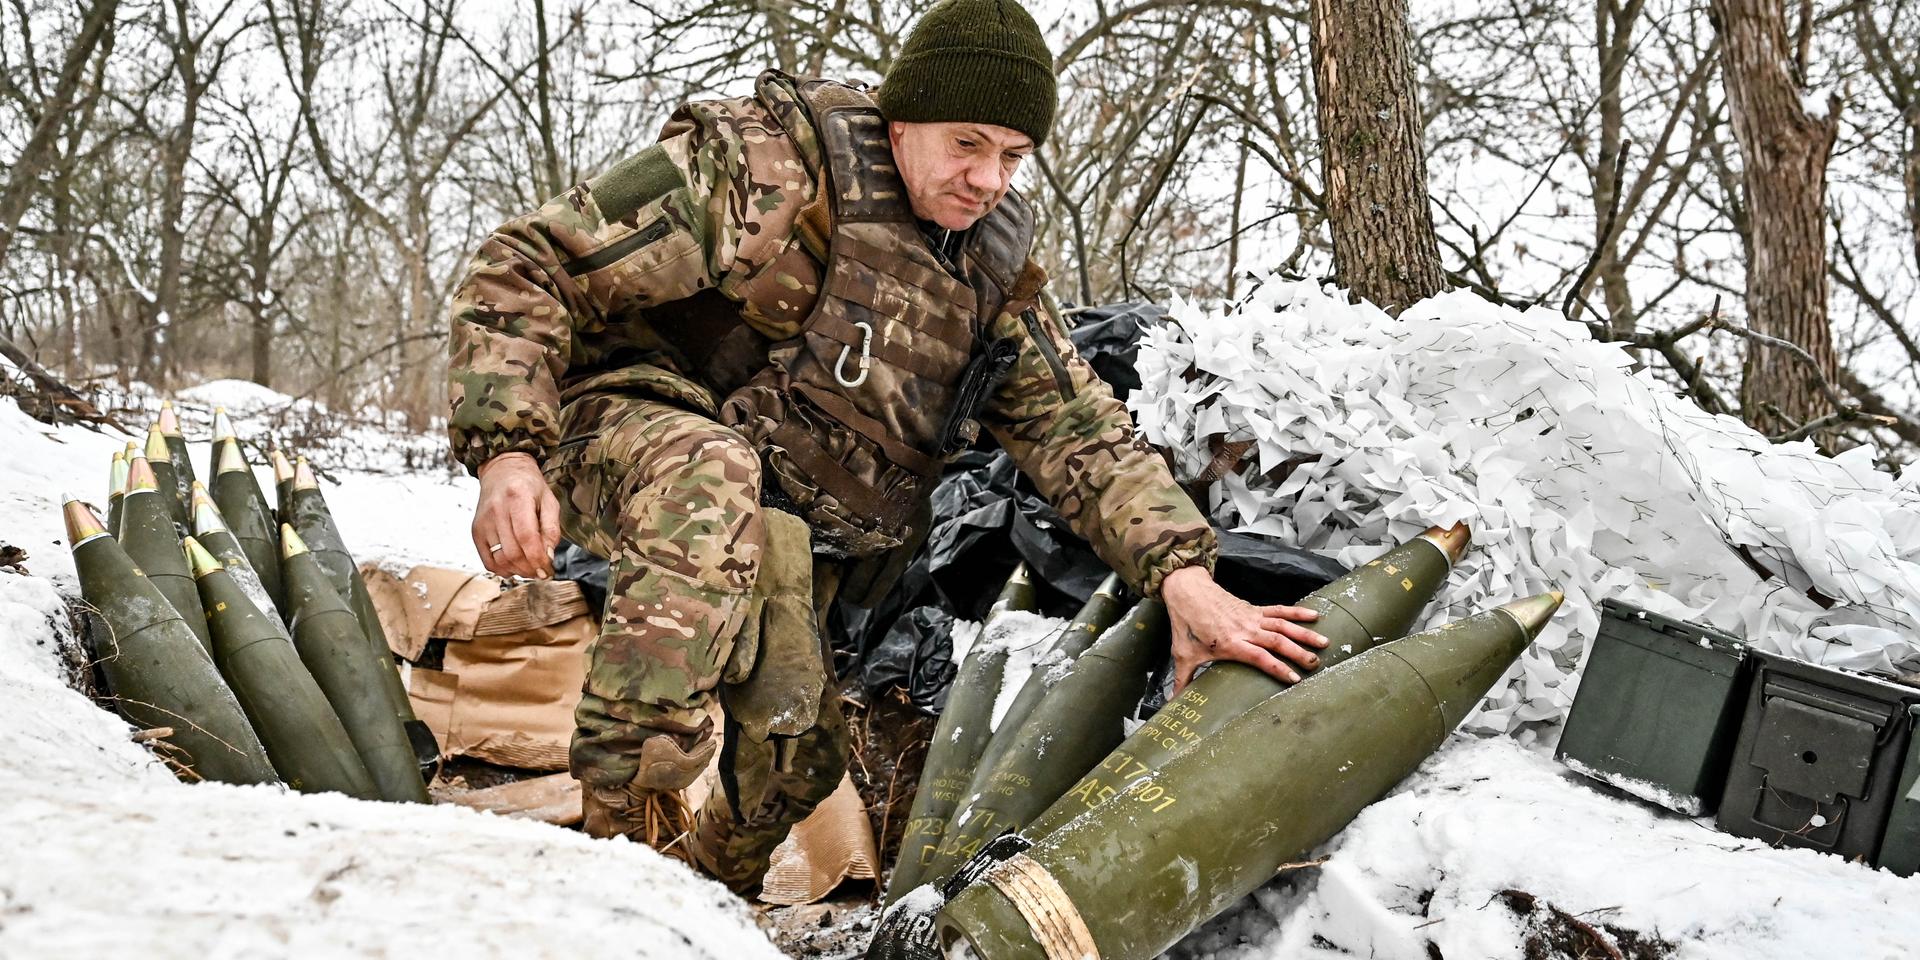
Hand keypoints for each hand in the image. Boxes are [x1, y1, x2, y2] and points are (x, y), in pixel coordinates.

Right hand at [472, 452, 561, 578]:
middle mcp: (497, 510)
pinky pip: (486, 559)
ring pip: (499, 559)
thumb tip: (548, 556)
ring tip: (530, 569)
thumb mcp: (549, 501)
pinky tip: (514, 567)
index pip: (526, 537)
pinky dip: (501, 569)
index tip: (548, 569)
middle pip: (512, 552)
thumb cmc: (529, 486)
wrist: (502, 471)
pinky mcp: (476, 530)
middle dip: (530, 569)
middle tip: (542, 572)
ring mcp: (483, 521)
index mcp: (518, 498)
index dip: (538, 559)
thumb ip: (552, 529)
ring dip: (517, 571)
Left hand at [1160, 565, 1326, 692]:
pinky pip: (1279, 610)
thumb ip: (1182, 680)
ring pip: (1283, 625)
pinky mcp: (1254, 608)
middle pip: (1277, 641)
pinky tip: (1315, 615)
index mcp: (1231, 643)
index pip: (1260, 658)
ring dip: (1304, 633)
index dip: (1278, 668)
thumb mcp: (1183, 655)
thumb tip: (1173, 703)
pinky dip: (1297, 612)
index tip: (1295, 679)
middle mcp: (1246, 630)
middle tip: (1316, 664)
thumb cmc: (1186, 625)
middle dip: (1298, 653)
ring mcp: (1252, 617)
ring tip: (1325, 642)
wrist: (1187, 592)